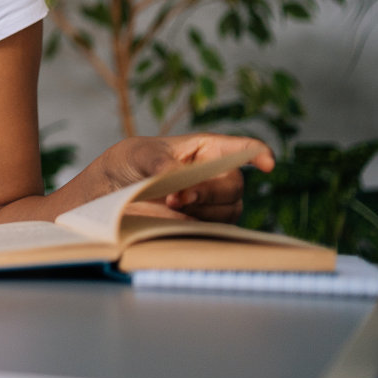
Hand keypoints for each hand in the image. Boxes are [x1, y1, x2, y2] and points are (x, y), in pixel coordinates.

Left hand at [100, 133, 275, 224]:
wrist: (111, 193)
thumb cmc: (129, 163)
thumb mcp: (139, 154)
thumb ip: (160, 163)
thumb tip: (177, 178)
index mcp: (206, 149)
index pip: (242, 148)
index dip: (258, 153)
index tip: (266, 162)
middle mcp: (215, 175)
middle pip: (235, 184)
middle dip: (210, 191)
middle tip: (178, 196)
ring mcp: (212, 203)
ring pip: (230, 209)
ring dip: (203, 209)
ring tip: (171, 205)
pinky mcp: (203, 225)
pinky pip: (217, 229)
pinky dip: (200, 226)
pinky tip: (177, 220)